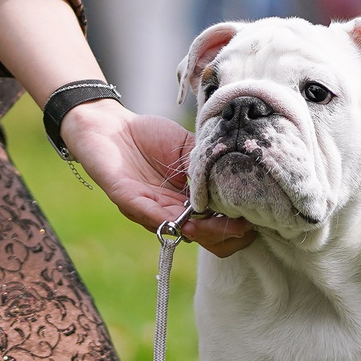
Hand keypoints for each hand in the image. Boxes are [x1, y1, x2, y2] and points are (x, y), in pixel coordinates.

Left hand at [60, 103, 254, 256]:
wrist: (111, 123)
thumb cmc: (150, 135)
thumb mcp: (189, 146)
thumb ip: (209, 164)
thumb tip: (235, 178)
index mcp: (191, 199)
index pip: (220, 223)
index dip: (237, 224)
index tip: (249, 216)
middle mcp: (173, 210)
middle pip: (204, 237)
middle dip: (221, 233)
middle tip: (233, 224)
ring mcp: (150, 208)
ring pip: (179, 230)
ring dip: (197, 229)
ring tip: (208, 222)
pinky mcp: (127, 199)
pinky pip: (147, 213)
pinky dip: (163, 216)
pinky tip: (178, 216)